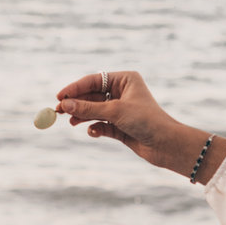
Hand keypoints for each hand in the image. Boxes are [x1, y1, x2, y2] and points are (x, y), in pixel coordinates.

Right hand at [52, 70, 216, 176]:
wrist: (166, 144)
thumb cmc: (146, 120)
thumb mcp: (115, 111)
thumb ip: (88, 108)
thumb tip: (65, 104)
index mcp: (125, 80)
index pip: (94, 80)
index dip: (75, 88)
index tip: (59, 96)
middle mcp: (123, 92)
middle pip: (92, 95)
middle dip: (77, 103)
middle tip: (59, 111)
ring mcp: (121, 110)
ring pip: (95, 111)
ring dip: (83, 116)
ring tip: (72, 122)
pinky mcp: (120, 126)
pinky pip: (101, 124)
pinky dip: (95, 128)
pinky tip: (94, 132)